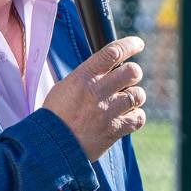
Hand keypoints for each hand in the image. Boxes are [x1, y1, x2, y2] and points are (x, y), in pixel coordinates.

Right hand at [44, 36, 147, 160]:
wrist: (51, 146)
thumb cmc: (56, 115)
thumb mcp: (65, 86)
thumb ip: (87, 75)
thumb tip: (107, 66)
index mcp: (84, 77)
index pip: (112, 52)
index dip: (129, 45)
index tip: (138, 44)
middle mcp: (97, 91)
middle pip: (132, 71)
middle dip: (133, 74)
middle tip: (126, 81)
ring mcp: (108, 111)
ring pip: (138, 95)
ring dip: (134, 97)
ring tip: (124, 103)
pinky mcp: (114, 130)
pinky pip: (138, 118)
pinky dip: (135, 117)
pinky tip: (126, 118)